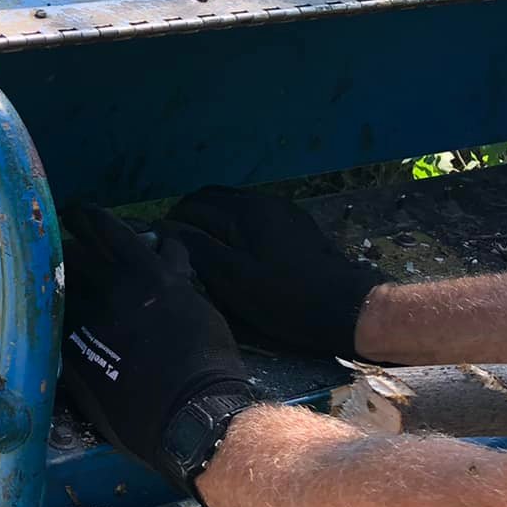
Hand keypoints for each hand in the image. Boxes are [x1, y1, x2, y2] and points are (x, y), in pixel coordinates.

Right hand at [59, 204, 248, 494]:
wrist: (197, 415)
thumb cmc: (137, 414)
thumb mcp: (86, 388)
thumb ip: (68, 352)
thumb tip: (56, 331)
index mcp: (85, 312)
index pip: (61, 269)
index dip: (51, 256)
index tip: (46, 249)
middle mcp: (117, 287)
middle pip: (91, 240)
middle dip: (78, 223)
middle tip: (71, 214)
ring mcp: (155, 282)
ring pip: (130, 235)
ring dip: (116, 226)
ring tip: (110, 224)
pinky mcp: (186, 286)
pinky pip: (171, 252)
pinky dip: (161, 246)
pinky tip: (160, 248)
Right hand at [156, 186, 382, 358]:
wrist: (345, 307)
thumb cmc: (284, 299)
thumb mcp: (233, 279)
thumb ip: (197, 249)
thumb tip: (166, 228)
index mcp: (244, 210)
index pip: (193, 205)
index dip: (172, 223)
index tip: (160, 245)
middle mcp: (262, 201)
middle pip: (212, 198)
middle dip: (190, 216)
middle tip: (177, 246)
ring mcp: (282, 210)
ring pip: (233, 205)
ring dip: (212, 220)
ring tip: (202, 249)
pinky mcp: (295, 224)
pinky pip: (252, 215)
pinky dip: (233, 225)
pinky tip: (233, 249)